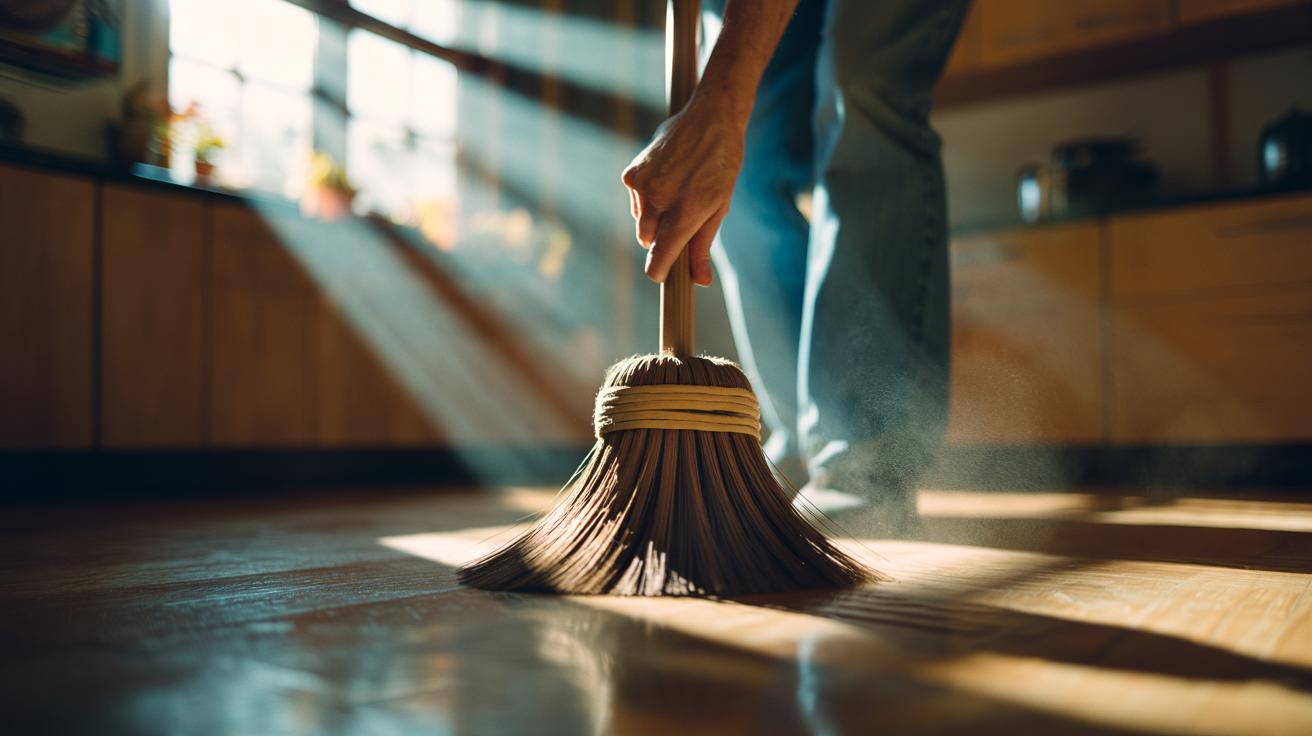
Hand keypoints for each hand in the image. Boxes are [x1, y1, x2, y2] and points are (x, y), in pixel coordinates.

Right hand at [621, 98, 745, 284]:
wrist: (712, 119)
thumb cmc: (721, 165)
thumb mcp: (719, 207)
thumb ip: (703, 246)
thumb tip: (700, 282)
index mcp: (685, 213)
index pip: (659, 257)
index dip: (659, 271)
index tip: (661, 275)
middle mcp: (660, 200)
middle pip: (647, 240)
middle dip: (660, 238)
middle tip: (681, 219)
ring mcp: (642, 186)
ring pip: (641, 220)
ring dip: (654, 216)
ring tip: (677, 192)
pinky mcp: (632, 173)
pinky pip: (635, 200)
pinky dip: (646, 197)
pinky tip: (665, 178)